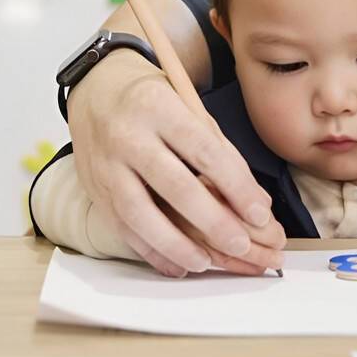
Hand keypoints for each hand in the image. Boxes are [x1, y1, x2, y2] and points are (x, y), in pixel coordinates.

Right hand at [67, 52, 281, 276]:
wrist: (97, 91)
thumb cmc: (153, 101)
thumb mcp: (188, 107)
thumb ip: (219, 151)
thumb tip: (254, 201)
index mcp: (159, 107)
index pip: (204, 151)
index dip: (235, 186)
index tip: (260, 214)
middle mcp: (128, 136)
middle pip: (174, 185)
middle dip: (211, 221)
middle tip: (241, 245)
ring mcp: (106, 165)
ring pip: (139, 213)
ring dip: (175, 244)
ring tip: (206, 263)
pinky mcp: (95, 189)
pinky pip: (121, 227)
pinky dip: (150, 251)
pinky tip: (176, 265)